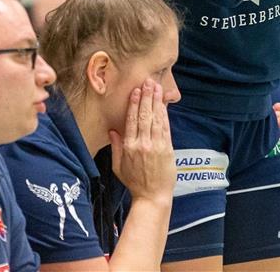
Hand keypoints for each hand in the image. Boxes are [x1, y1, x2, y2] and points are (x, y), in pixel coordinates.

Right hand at [109, 81, 174, 202]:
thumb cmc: (135, 183)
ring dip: (156, 102)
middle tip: (148, 82)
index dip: (134, 104)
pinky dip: (164, 115)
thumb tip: (112, 131)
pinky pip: (165, 128)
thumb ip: (115, 147)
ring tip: (157, 88)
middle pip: (144, 116)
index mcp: (128, 147)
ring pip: (155, 119)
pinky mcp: (167, 149)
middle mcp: (142, 144)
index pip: (131, 120)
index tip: (136, 91)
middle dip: (146, 97)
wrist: (152, 197)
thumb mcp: (118, 166)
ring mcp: (156, 146)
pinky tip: (164, 104)